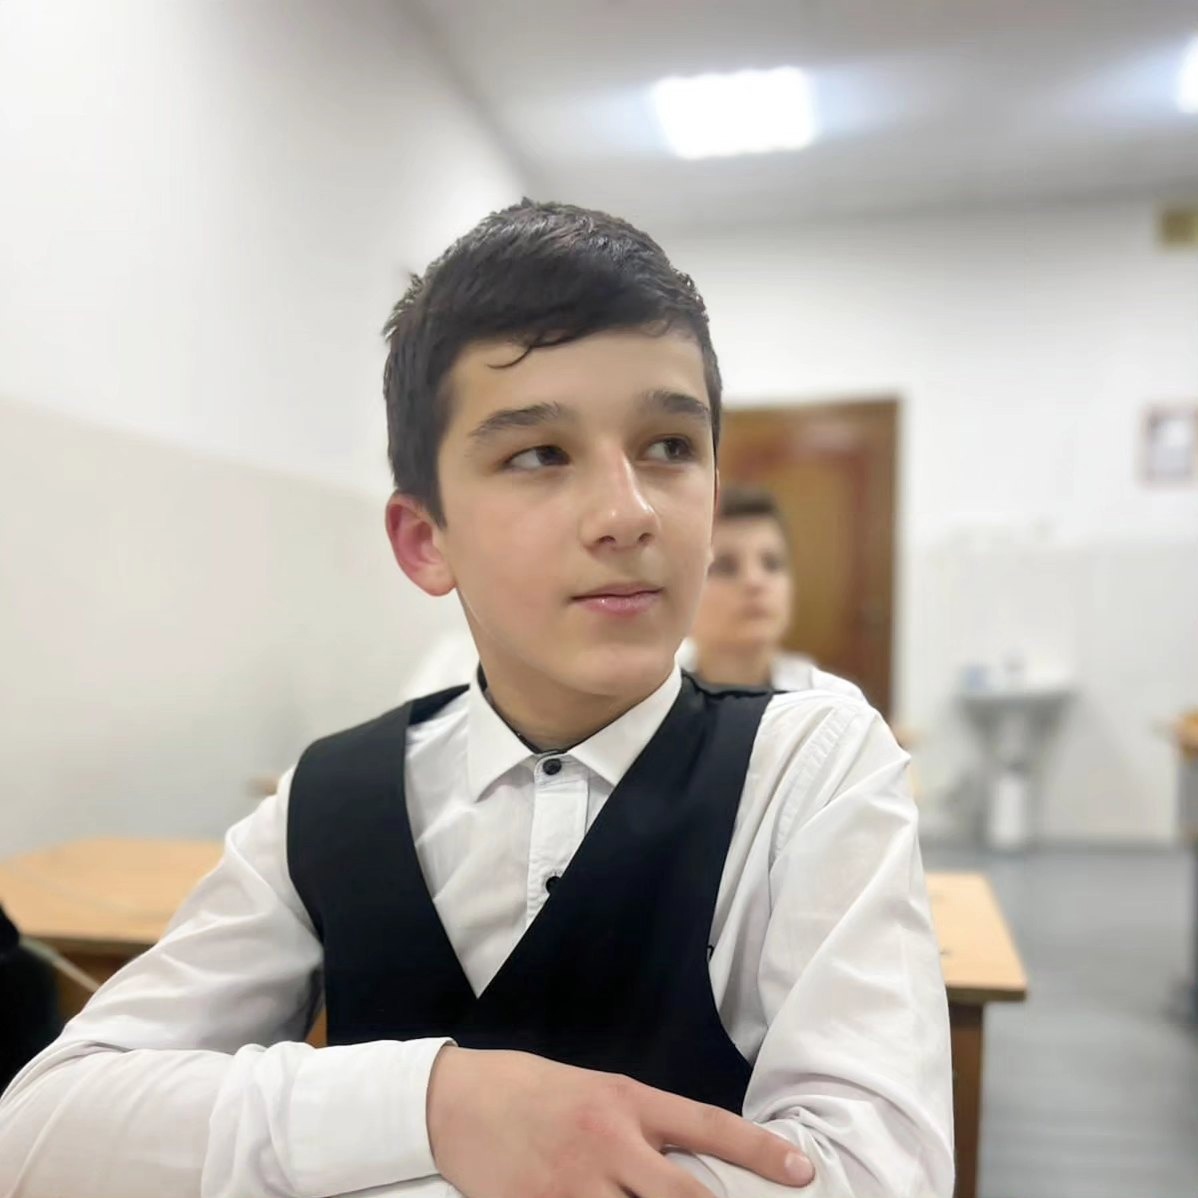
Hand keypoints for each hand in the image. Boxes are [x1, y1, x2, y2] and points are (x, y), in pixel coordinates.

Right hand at [426, 1046, 814, 1197]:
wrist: (458, 1100)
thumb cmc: (532, 1090)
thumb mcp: (596, 1092)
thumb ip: (642, 1126)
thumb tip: (689, 1164)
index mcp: (626, 1100)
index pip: (707, 1126)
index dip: (759, 1151)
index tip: (802, 1171)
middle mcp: (609, 1142)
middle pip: (685, 1195)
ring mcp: (573, 1184)